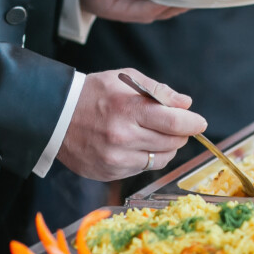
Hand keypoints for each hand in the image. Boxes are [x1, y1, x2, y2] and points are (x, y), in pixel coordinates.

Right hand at [58, 68, 207, 180]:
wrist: (53, 116)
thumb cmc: (93, 93)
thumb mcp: (125, 80)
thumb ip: (158, 91)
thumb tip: (186, 104)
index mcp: (128, 110)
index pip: (175, 122)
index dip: (193, 123)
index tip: (200, 123)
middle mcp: (123, 138)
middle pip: (171, 143)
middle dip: (180, 134)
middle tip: (174, 125)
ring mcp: (115, 159)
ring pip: (160, 160)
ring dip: (165, 148)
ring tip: (154, 134)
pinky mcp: (109, 173)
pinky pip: (142, 169)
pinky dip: (145, 158)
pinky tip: (134, 145)